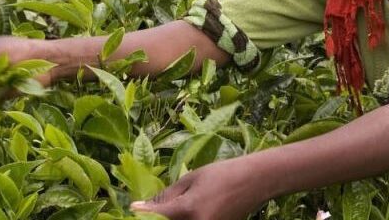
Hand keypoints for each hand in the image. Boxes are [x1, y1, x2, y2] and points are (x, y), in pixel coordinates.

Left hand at [131, 157, 264, 219]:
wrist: (256, 181)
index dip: (142, 213)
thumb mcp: (193, 178)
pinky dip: (185, 219)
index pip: (156, 217)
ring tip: (176, 207)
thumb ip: (167, 196)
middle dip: (157, 217)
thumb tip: (141, 207)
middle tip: (151, 209)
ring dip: (171, 217)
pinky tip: (188, 211)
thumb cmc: (223, 173)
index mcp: (189, 210)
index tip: (132, 209)